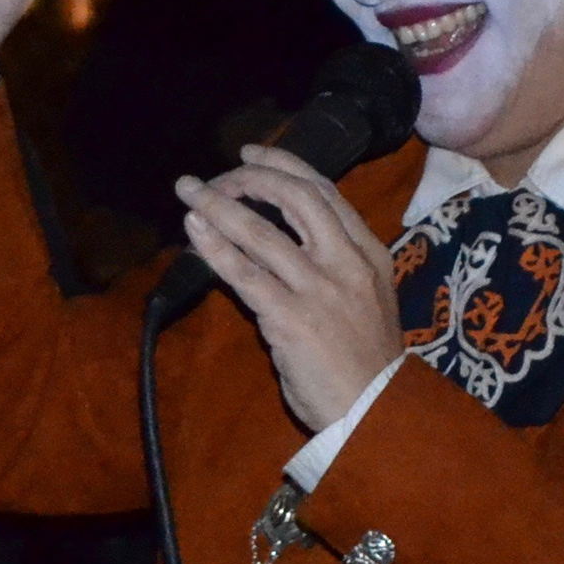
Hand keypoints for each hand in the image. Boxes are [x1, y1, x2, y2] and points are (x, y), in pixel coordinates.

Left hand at [175, 145, 404, 430]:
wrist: (375, 409)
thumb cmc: (363, 358)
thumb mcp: (363, 296)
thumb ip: (328, 263)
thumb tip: (271, 239)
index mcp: (368, 252)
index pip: (323, 191)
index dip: (283, 165)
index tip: (249, 154)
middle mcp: (346, 262)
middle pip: (295, 198)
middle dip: (249, 179)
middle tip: (214, 178)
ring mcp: (319, 288)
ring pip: (261, 233)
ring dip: (218, 206)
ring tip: (188, 192)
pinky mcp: (290, 318)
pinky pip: (244, 274)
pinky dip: (215, 248)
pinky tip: (194, 230)